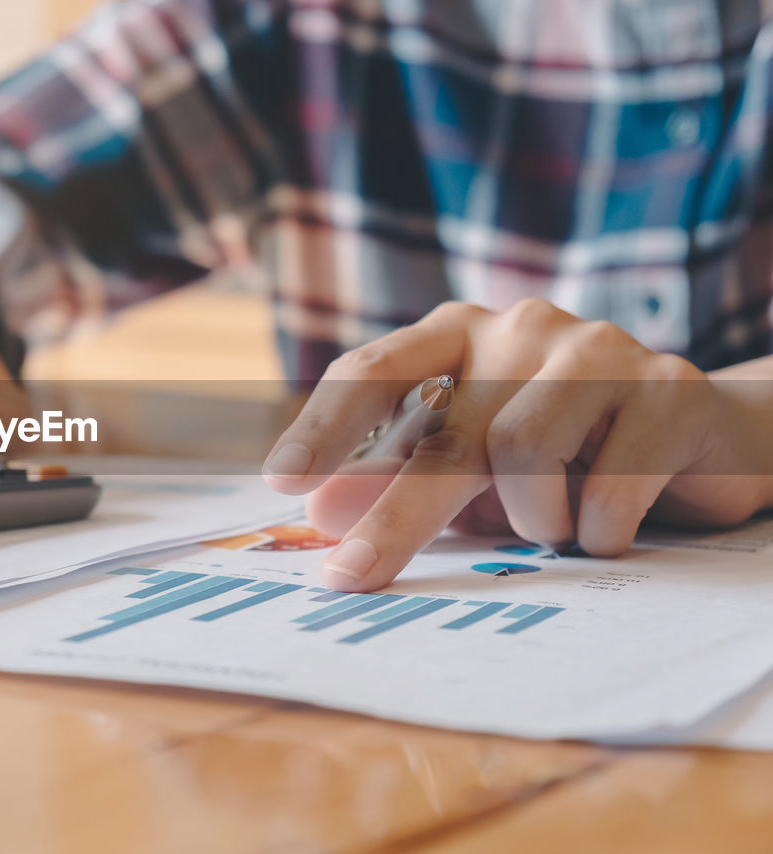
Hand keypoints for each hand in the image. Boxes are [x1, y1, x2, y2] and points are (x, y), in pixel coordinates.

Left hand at [263, 300, 772, 591]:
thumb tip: (320, 514)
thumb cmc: (564, 457)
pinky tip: (610, 524)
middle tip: (349, 575)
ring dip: (530, 519)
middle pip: (438, 430)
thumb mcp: (473, 467)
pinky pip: (606, 485)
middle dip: (391, 516)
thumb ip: (402, 478)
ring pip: (519, 450)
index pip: (372, 370)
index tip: (282, 480)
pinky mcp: (668, 389)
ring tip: (556, 526)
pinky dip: (597, 530)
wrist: (702, 439)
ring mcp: (597, 348)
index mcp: (457, 333)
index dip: (323, 425)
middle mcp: (520, 325)